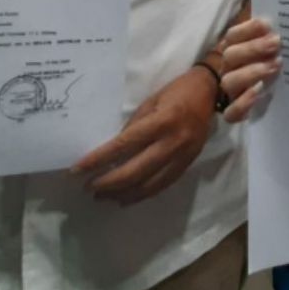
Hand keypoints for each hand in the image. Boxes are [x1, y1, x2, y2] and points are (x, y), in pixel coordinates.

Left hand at [71, 66, 218, 205]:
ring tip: (103, 197)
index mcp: (161, 122)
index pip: (123, 145)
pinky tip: (126, 198)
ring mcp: (183, 156)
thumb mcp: (151, 101)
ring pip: (149, 184)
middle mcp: (173, 142)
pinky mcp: (188, 163)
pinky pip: (163, 185)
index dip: (99, 160)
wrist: (210, 91)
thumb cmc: (177, 91)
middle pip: (135, 171)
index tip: (77, 170)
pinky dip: (143, 194)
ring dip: (123, 193)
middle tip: (88, 188)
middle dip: (108, 183)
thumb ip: (134, 126)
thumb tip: (114, 151)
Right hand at [220, 17, 281, 122]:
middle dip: (253, 48)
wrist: (253, 93)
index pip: (232, 36)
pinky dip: (243, 103)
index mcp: (232, 48)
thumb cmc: (262, 60)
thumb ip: (266, 27)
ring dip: (251, 72)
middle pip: (230, 56)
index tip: (268, 24)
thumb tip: (271, 1)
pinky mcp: (233, 112)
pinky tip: (260, 92)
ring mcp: (228, 91)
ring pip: (229, 82)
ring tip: (275, 66)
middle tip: (276, 43)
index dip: (248, 29)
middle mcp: (227, 67)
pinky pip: (231, 112)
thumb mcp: (264, 41)